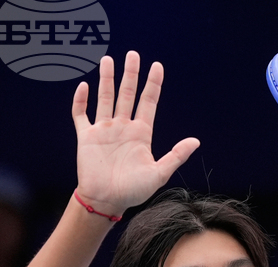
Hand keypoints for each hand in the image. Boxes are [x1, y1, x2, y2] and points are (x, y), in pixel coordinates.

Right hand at [72, 51, 199, 217]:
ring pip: (105, 98)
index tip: (157, 66)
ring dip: (106, 80)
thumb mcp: (160, 173)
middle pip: (127, 94)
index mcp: (141, 134)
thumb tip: (196, 141)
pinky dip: (81, 101)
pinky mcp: (86, 137)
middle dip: (130, 75)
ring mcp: (104, 130)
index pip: (148, 102)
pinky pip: (82, 115)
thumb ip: (176, 155)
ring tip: (108, 60)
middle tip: (133, 54)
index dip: (153, 84)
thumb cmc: (134, 190)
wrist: (107, 201)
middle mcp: (123, 128)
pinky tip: (84, 86)